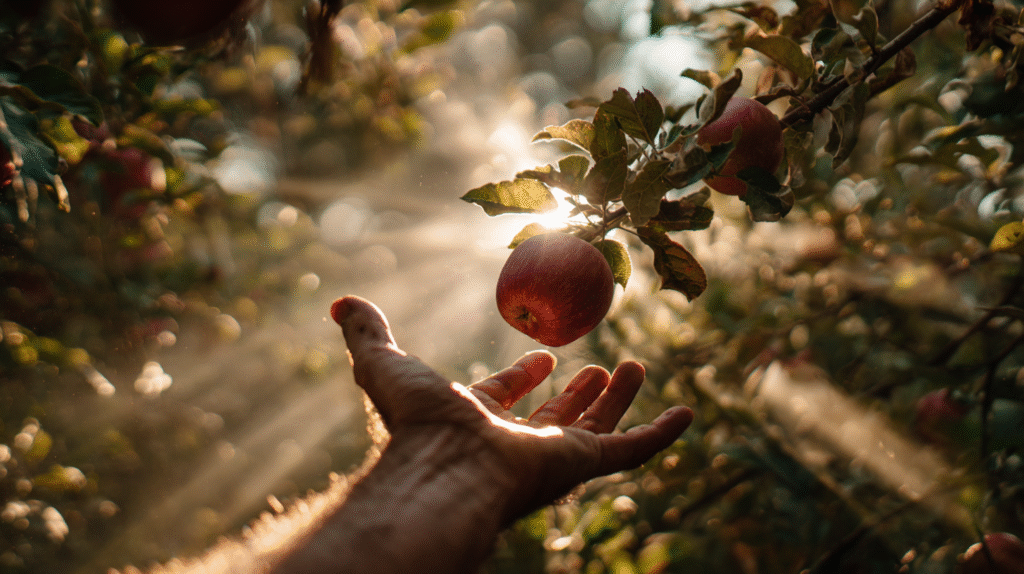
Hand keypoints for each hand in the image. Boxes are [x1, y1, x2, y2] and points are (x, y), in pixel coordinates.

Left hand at [331, 295, 693, 524]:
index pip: (506, 400)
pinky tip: (685, 415)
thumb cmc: (415, 422)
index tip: (541, 358)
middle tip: (599, 369)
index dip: (522, 380)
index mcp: (476, 423)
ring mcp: (553, 458)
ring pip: (596, 430)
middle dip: (578, 396)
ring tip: (633, 367)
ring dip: (616, 402)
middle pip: (556, 420)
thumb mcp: (384, 364)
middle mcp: (516, 444)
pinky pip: (633, 452)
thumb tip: (339, 302)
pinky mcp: (584, 466)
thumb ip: (366, 334)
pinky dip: (660, 435)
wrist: (445, 469)